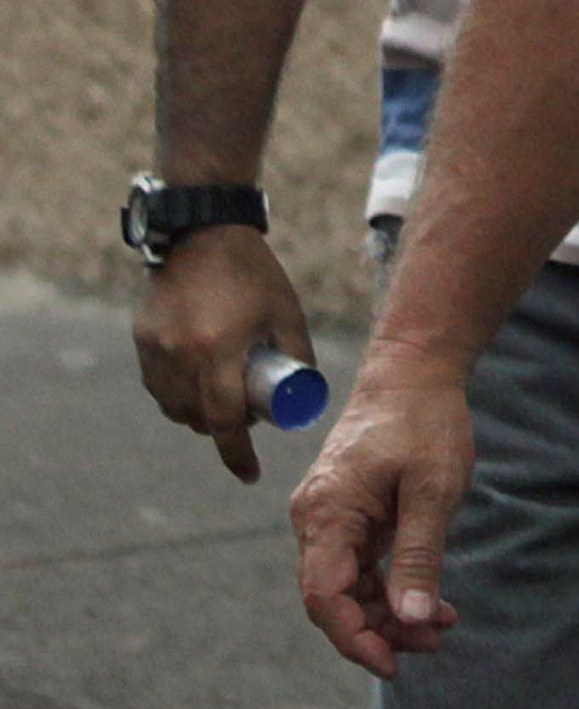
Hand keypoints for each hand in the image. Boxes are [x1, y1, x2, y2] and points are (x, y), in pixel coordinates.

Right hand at [132, 227, 313, 482]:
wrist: (202, 233)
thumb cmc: (254, 274)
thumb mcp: (287, 312)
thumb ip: (299, 354)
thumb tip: (305, 395)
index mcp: (220, 350)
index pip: (225, 420)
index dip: (238, 454)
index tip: (251, 475)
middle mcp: (182, 355)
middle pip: (199, 419)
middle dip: (223, 429)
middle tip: (249, 414)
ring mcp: (156, 350)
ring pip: (175, 407)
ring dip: (199, 415)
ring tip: (225, 393)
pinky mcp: (142, 341)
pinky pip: (158, 386)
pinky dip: (179, 394)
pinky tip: (199, 380)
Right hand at [287, 347, 471, 679]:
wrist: (413, 372)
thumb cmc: (424, 422)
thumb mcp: (432, 489)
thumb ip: (419, 555)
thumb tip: (414, 619)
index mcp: (326, 514)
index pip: (324, 597)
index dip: (354, 638)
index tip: (393, 663)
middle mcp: (316, 520)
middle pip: (335, 598)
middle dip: (381, 629)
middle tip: (434, 643)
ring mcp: (329, 518)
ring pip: (350, 586)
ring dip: (391, 611)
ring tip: (442, 627)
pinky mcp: (348, 515)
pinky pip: (361, 565)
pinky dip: (392, 585)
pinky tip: (431, 601)